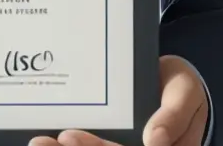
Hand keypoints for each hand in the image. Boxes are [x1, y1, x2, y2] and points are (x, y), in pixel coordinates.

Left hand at [30, 56, 208, 145]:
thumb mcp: (184, 95)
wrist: (173, 84)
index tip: (68, 138)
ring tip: (38, 141)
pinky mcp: (106, 145)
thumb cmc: (180, 89)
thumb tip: (153, 140)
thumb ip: (174, 115)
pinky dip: (65, 145)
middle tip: (41, 141)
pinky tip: (44, 139)